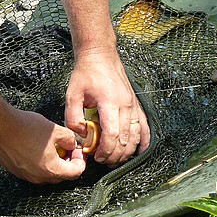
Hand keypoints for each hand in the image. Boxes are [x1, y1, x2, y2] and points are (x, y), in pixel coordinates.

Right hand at [0, 108, 86, 183]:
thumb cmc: (24, 127)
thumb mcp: (56, 130)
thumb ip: (70, 139)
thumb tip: (72, 144)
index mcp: (51, 169)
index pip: (75, 173)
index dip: (80, 160)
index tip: (77, 150)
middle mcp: (38, 177)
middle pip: (61, 176)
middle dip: (67, 162)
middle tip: (67, 147)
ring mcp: (25, 175)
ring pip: (46, 173)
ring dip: (53, 162)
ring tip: (52, 146)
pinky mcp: (15, 170)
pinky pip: (33, 170)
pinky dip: (39, 162)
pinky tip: (37, 147)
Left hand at [65, 50, 149, 165]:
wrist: (101, 56)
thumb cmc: (86, 74)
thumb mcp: (72, 94)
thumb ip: (73, 117)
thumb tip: (81, 135)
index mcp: (109, 102)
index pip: (112, 134)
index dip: (105, 150)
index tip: (96, 157)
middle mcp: (126, 105)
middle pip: (125, 139)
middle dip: (114, 154)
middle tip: (103, 161)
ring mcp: (133, 105)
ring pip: (136, 136)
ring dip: (127, 152)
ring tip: (115, 159)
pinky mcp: (136, 105)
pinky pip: (144, 127)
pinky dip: (143, 141)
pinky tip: (138, 151)